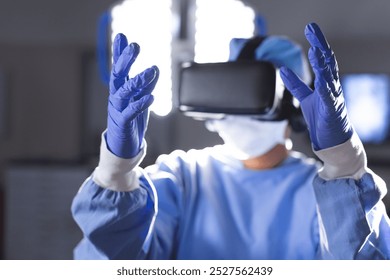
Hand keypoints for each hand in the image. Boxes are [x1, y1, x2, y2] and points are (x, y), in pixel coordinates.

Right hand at [106, 33, 158, 157]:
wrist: (123, 146)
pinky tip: (151, 96)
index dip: (119, 52)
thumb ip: (145, 85)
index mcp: (120, 90)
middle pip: (118, 75)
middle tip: (134, 46)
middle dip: (125, 60)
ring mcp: (118, 109)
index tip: (122, 36)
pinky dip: (140, 103)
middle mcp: (116, 97)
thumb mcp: (139, 99)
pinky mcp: (122, 123)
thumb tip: (155, 68)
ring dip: (138, 80)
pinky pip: (131, 111)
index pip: (119, 68)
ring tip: (152, 70)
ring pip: (124, 92)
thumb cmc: (131, 120)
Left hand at [280, 22, 352, 150]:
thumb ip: (295, 85)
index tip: (310, 29)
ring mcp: (333, 98)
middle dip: (320, 45)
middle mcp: (332, 86)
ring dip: (322, 64)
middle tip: (313, 29)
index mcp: (326, 82)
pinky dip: (325, 89)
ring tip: (315, 50)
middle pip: (327, 61)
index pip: (323, 58)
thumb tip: (282, 70)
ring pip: (329, 77)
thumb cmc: (321, 117)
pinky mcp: (332, 111)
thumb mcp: (305, 98)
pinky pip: (329, 99)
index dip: (317, 43)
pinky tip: (322, 80)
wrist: (332, 139)